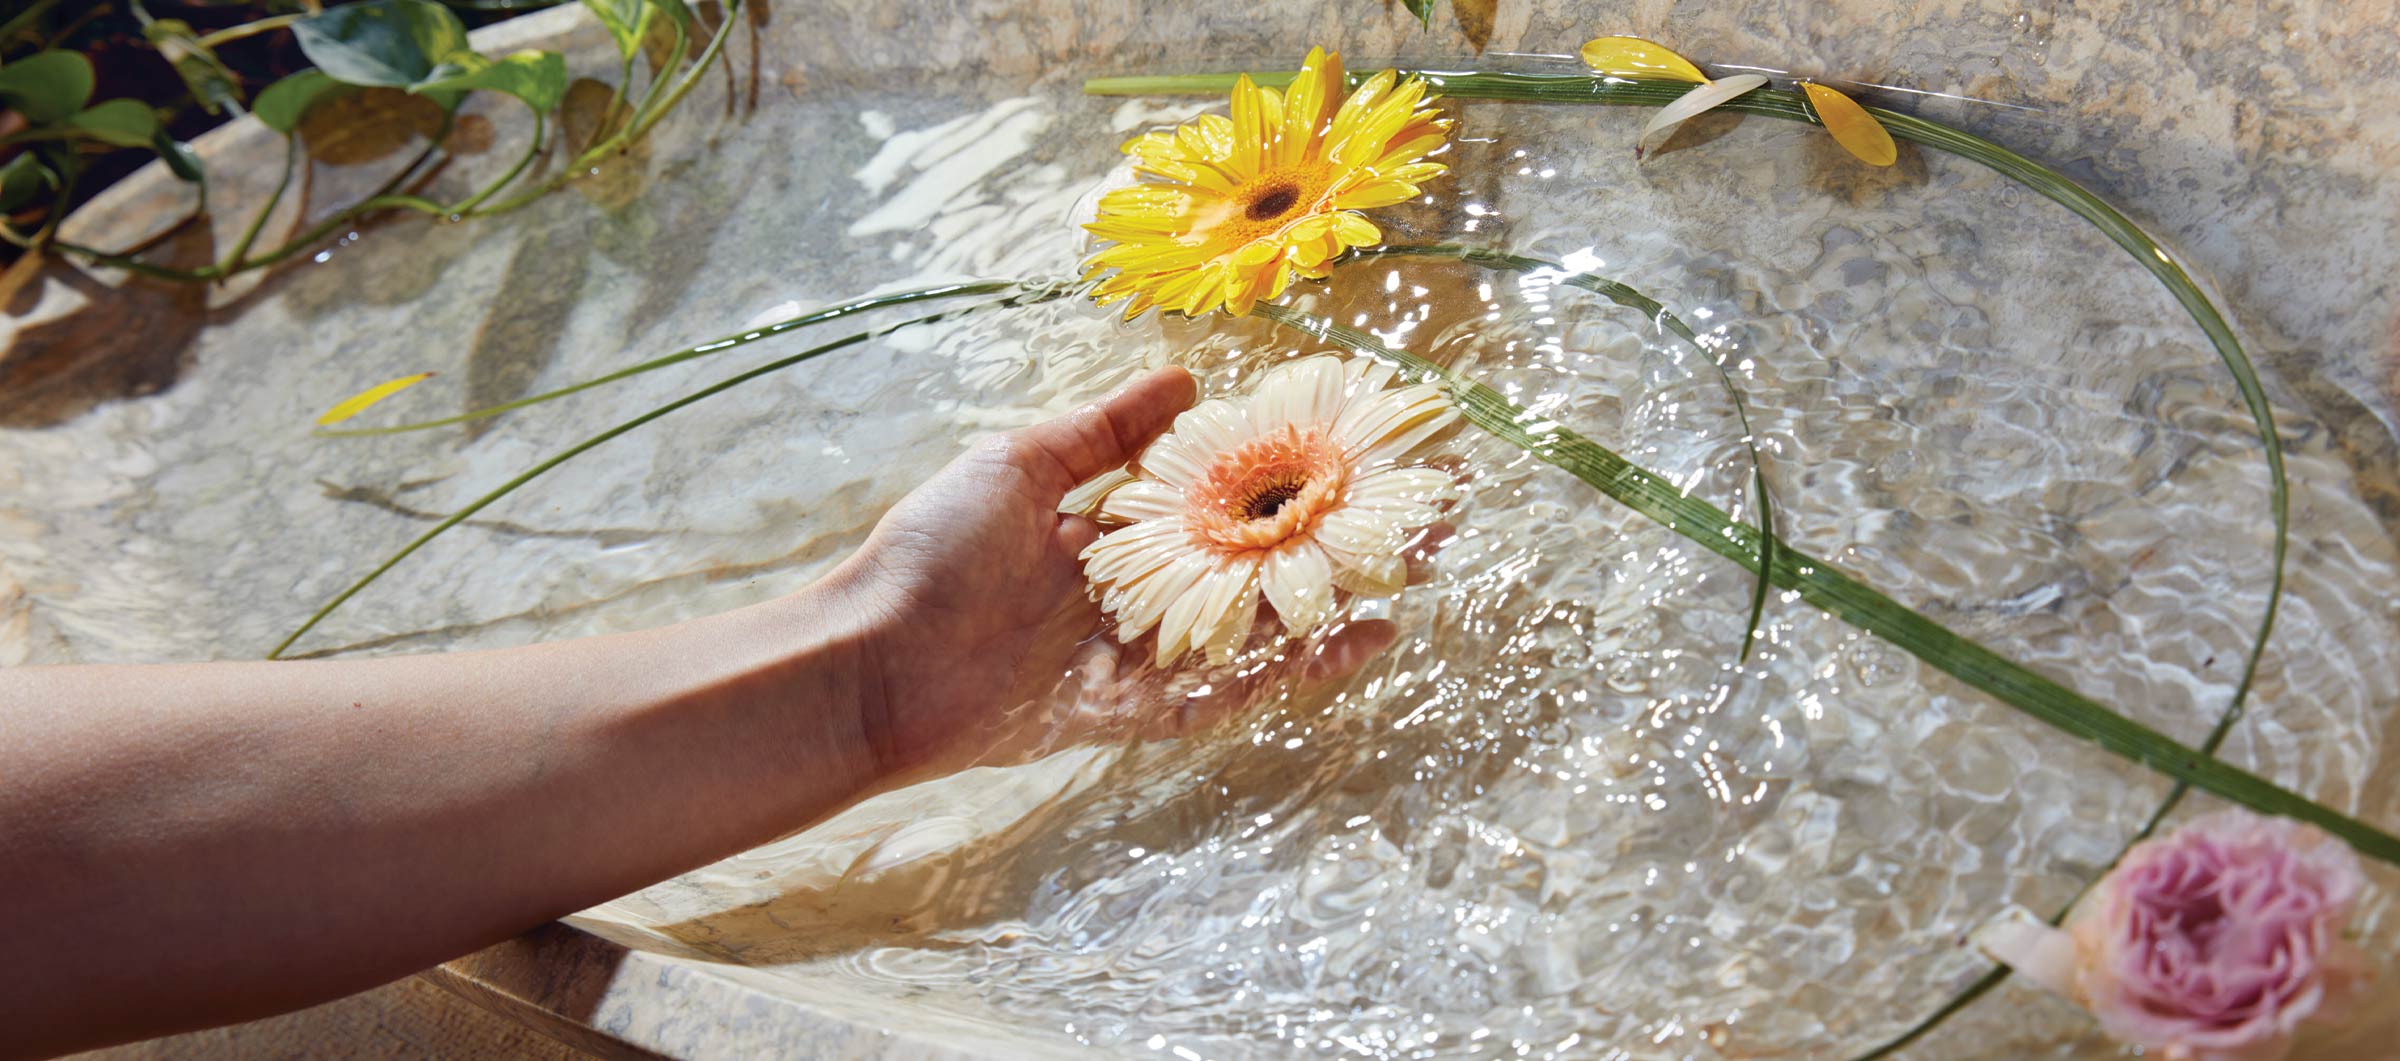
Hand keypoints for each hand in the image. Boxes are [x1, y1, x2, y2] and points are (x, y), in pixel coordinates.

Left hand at [827, 366, 1424, 780]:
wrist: (870, 661)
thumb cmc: (927, 554)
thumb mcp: (1017, 465)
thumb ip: (1104, 432)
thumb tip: (1186, 377)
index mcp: (1113, 525)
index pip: (1222, 490)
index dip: (1290, 469)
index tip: (1357, 442)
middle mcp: (1140, 588)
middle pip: (1260, 558)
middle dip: (1341, 534)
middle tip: (1425, 508)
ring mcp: (1144, 651)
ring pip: (1261, 625)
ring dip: (1340, 596)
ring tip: (1418, 569)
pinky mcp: (1138, 710)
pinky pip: (1230, 690)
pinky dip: (1295, 670)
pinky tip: (1357, 641)